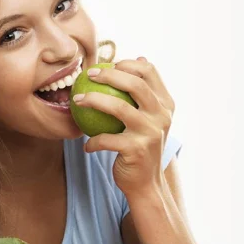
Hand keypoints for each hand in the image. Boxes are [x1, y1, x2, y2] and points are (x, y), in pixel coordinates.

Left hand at [76, 56, 174, 198]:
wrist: (146, 184)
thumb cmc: (140, 147)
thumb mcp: (149, 120)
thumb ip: (144, 94)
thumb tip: (137, 59)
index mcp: (166, 105)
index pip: (150, 72)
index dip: (128, 63)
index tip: (107, 65)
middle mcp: (162, 116)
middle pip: (136, 84)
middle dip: (109, 75)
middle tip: (88, 75)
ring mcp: (151, 132)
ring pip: (119, 107)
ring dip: (93, 100)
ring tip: (77, 100)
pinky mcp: (137, 150)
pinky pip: (106, 139)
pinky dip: (92, 141)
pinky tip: (85, 143)